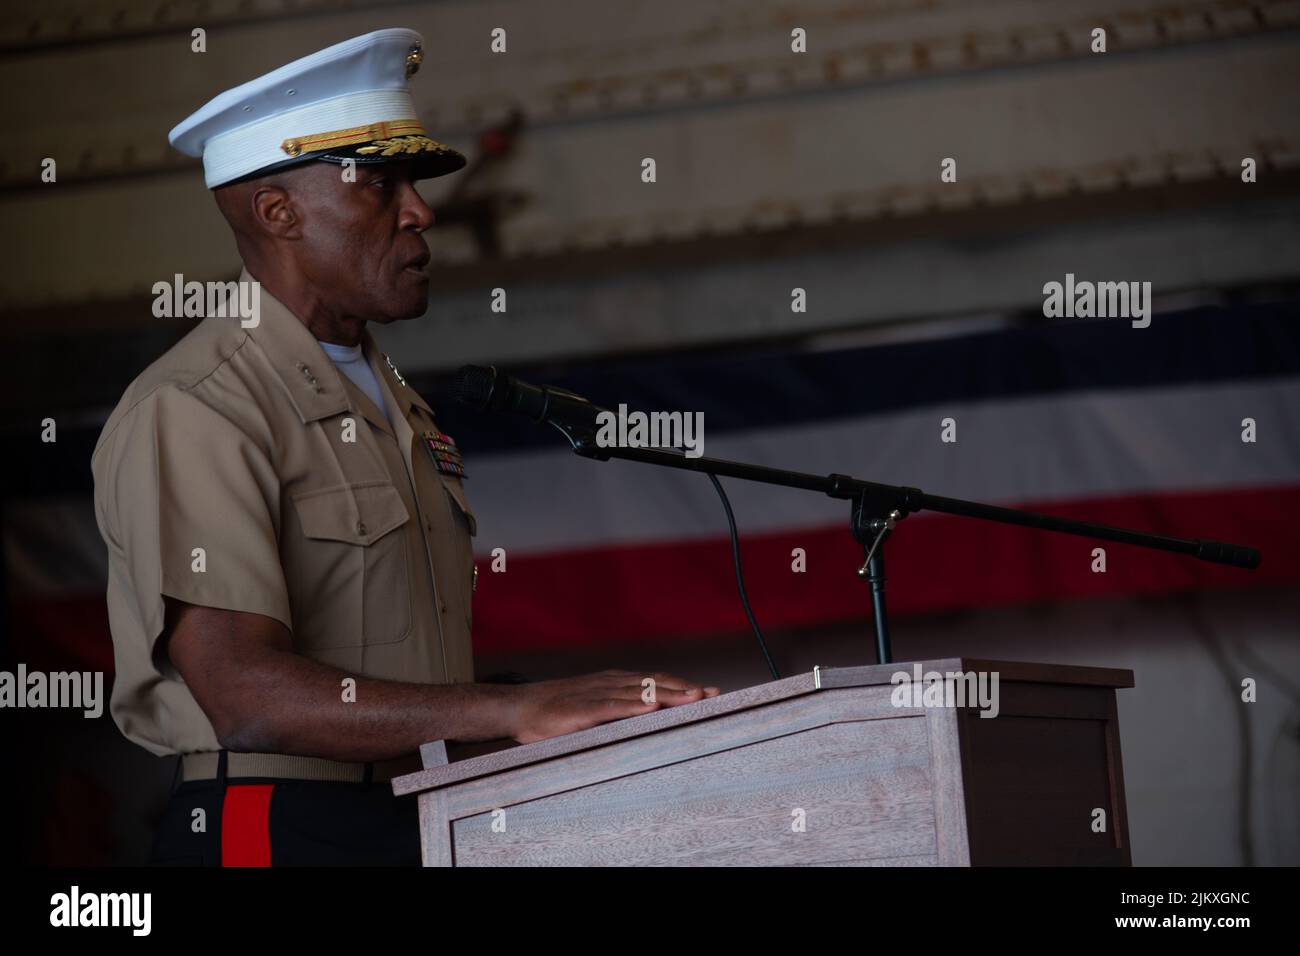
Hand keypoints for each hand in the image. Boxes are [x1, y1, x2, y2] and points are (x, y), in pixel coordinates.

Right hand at [510, 669, 720, 743]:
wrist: (520, 707)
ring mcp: (596, 693)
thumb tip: (652, 722)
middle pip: (655, 683)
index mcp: (617, 683)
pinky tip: (649, 710)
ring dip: (667, 695)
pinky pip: (609, 707)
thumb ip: (621, 712)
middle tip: (713, 695)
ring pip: (638, 692)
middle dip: (685, 689)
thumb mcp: (595, 708)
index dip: (685, 686)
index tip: (713, 692)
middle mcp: (611, 683)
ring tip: (693, 699)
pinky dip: (630, 707)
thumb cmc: (559, 712)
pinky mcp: (580, 709)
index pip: (657, 681)